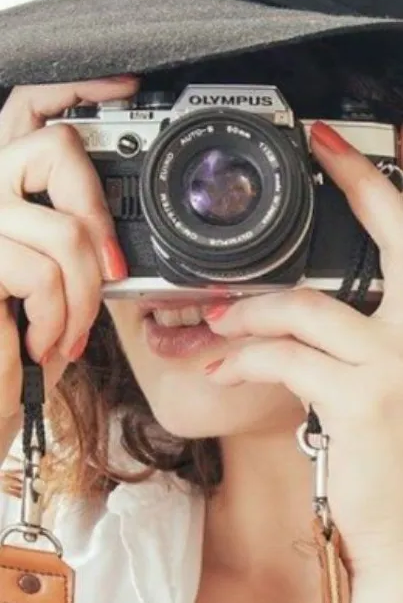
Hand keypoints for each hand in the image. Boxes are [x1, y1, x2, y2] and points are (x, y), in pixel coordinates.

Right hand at [0, 76, 138, 429]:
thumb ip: (77, 235)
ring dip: (83, 297)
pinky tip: (41, 341)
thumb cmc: (21, 337)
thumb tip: (120, 227)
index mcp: (6, 186)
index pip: (29, 107)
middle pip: (56, 147)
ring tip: (69, 330)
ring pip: (63, 229)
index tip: (125, 84)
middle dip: (98, 217)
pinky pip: (41, 273)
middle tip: (108, 271)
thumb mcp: (59, 278)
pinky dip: (57, 319)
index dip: (77, 87)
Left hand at [204, 121, 402, 579]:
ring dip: (247, 313)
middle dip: (349, 186)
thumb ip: (344, 337)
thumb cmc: (390, 457)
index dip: (370, 181)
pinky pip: (285, 354)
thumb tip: (282, 306)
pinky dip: (242, 356)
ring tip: (214, 326)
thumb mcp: (376, 382)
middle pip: (390, 236)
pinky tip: (220, 365)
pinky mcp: (365, 395)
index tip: (333, 146)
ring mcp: (400, 358)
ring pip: (305, 306)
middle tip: (312, 155)